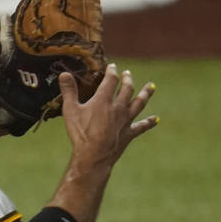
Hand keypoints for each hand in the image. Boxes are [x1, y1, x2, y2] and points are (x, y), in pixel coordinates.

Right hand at [47, 63, 157, 221]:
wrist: (94, 155)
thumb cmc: (80, 132)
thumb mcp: (70, 110)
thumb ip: (69, 91)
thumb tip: (64, 74)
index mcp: (103, 100)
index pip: (110, 81)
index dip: (112, 72)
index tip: (112, 66)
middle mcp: (118, 107)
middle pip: (127, 89)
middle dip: (128, 80)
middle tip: (128, 74)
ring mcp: (126, 120)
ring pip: (139, 103)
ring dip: (145, 94)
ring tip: (152, 86)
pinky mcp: (129, 133)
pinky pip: (142, 126)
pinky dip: (149, 122)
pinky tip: (156, 119)